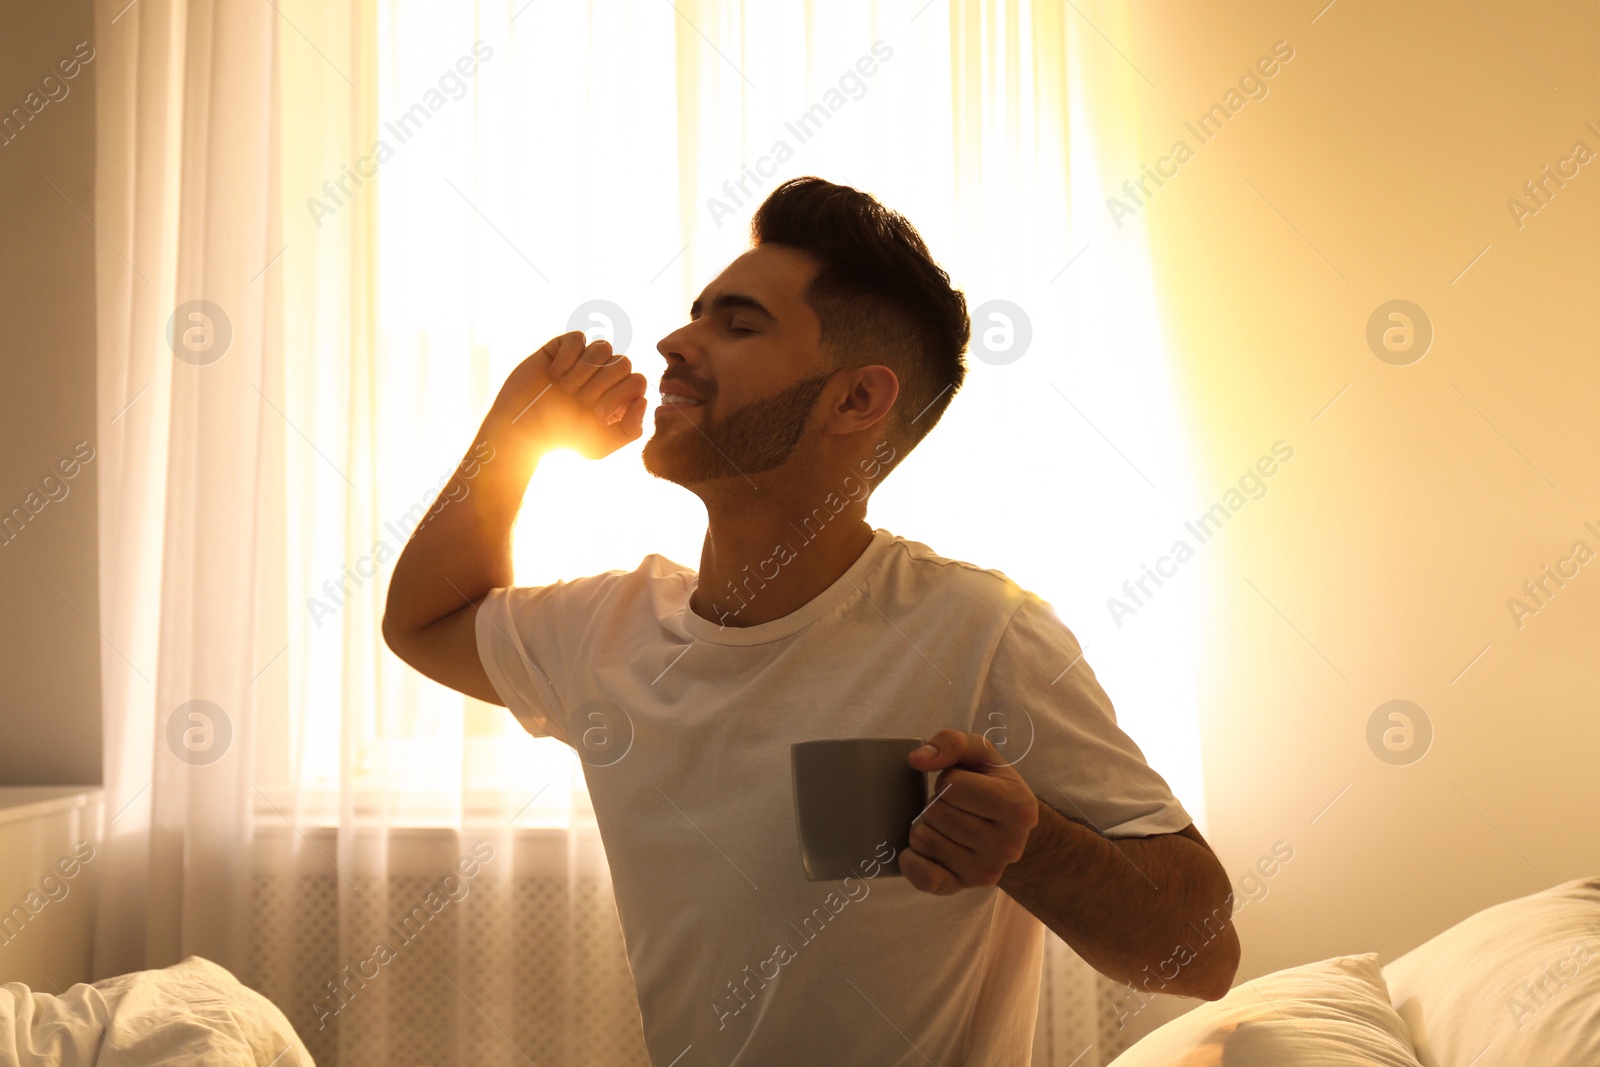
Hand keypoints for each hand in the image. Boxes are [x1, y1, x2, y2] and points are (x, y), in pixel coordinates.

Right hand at [494, 331, 648, 458]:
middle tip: (580, 401)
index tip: (597, 414)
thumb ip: (630, 430)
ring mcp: (584, 360)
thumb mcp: (600, 444)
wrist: (523, 430)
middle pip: (624, 362)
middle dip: (602, 385)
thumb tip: (643, 400)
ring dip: (585, 370)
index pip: (638, 381)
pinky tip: (555, 374)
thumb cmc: (562, 439)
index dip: (620, 395)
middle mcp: (604, 376)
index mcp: (619, 396)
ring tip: (568, 389)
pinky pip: (578, 338)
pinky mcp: (562, 348)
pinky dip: (568, 357)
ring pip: (604, 347)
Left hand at [902, 729, 1039, 895]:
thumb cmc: (990, 785)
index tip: (965, 786)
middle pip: (935, 813)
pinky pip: (921, 876)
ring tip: (947, 825)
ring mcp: (985, 873)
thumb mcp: (980, 754)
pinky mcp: (961, 889)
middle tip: (955, 808)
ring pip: (923, 839)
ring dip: (926, 826)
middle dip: (936, 804)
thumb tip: (917, 760)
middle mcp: (1007, 846)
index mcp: (1018, 807)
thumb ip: (951, 742)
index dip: (949, 780)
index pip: (952, 785)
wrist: (1008, 831)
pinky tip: (928, 849)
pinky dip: (912, 859)